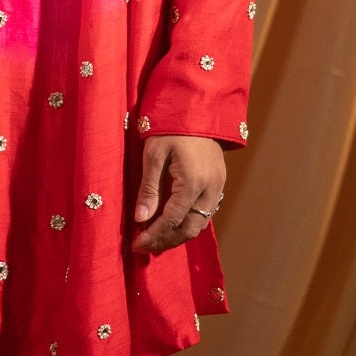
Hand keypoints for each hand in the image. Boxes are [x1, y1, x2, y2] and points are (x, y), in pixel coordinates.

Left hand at [131, 135, 224, 254]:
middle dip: (167, 241)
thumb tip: (140, 218)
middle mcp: (210, 189)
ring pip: (200, 223)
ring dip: (179, 235)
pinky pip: (206, 212)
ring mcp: (218, 186)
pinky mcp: (220, 183)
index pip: (171, 220)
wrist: (198, 107)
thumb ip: (149, 189)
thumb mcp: (154, 155)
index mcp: (192, 182)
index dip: (153, 235)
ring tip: (157, 239)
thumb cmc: (170, 128)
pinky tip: (173, 223)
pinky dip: (189, 222)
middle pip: (189, 229)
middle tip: (145, 247)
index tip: (136, 245)